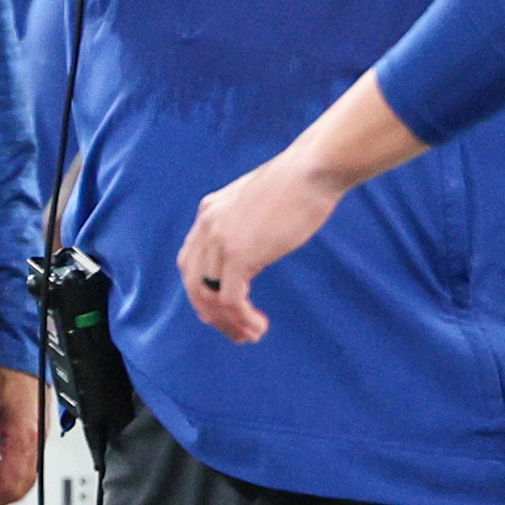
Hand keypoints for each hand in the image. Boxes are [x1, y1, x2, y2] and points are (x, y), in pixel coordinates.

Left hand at [177, 148, 342, 344]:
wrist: (312, 170)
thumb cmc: (300, 183)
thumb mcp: (259, 202)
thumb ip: (246, 223)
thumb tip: (255, 246)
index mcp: (209, 212)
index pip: (191, 262)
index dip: (204, 291)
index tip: (227, 309)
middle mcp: (207, 226)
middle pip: (193, 283)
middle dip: (211, 314)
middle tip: (236, 332)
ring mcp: (219, 240)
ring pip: (207, 296)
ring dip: (228, 322)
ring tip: (251, 334)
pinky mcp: (238, 254)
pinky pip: (229, 300)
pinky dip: (241, 319)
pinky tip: (258, 326)